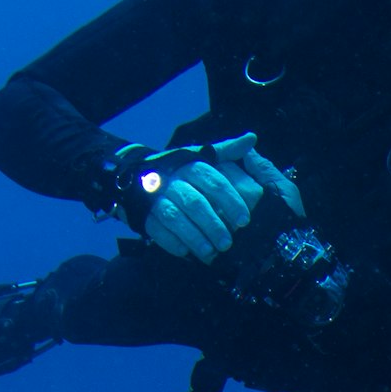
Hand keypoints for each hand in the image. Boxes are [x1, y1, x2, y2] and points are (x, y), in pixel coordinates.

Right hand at [129, 135, 305, 261]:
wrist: (138, 175)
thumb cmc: (182, 170)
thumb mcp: (203, 156)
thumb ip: (228, 151)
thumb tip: (252, 138)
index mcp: (190, 165)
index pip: (214, 182)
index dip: (230, 201)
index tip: (244, 220)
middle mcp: (172, 180)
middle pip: (194, 203)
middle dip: (213, 224)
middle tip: (228, 243)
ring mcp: (156, 198)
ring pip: (175, 218)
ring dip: (194, 236)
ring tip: (210, 253)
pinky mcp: (145, 215)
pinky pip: (157, 230)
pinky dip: (172, 242)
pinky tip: (187, 253)